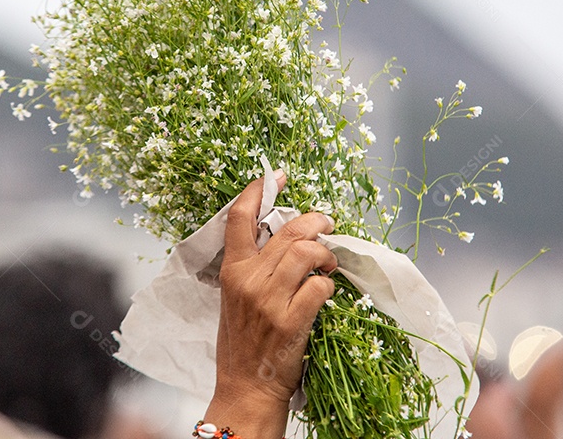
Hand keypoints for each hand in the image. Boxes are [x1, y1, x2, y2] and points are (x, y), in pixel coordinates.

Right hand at [205, 171, 336, 438]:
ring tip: (330, 264)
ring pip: (306, 252)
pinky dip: (328, 286)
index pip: (239, 218)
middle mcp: (249, 280)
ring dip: (326, 253)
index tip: (276, 175)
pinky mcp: (291, 320)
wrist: (245, 387)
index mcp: (232, 271)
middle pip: (287, 230)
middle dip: (315, 221)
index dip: (258, 190)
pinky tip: (327, 292)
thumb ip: (254, 268)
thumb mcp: (236, 298)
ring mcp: (269, 300)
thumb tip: (286, 240)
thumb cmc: (242, 344)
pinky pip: (319, 287)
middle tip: (328, 224)